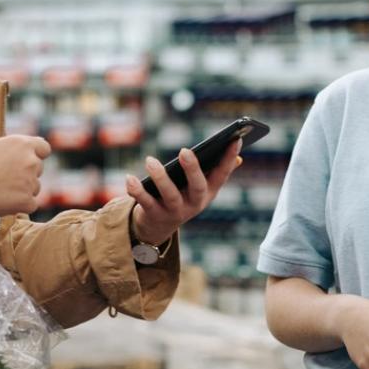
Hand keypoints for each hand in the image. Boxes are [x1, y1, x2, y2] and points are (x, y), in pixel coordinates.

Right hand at [0, 135, 50, 218]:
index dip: (37, 155)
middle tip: (4, 180)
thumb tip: (24, 153)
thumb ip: (13, 149)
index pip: (44, 148)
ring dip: (23, 191)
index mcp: (22, 144)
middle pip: (38, 169)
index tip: (29, 161)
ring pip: (35, 188)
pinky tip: (3, 202)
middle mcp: (30, 160)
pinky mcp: (26, 200)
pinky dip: (20, 206)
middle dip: (26, 174)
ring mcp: (30, 181)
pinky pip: (31, 205)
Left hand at [125, 139, 242, 244]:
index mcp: (207, 193)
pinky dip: (136, 190)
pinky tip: (129, 178)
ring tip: (150, 160)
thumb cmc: (180, 198)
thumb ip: (216, 173)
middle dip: (192, 169)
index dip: (229, 159)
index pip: (221, 175)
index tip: (235, 140)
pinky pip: (145, 202)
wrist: (158, 228)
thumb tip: (239, 158)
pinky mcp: (154, 215)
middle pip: (197, 187)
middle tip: (184, 150)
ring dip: (160, 177)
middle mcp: (194, 204)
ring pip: (169, 195)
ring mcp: (175, 211)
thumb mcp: (199, 189)